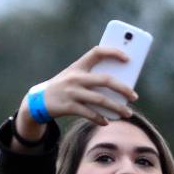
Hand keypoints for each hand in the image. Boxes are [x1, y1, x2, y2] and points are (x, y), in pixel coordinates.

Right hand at [16, 46, 139, 134]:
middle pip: (105, 80)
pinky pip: (89, 114)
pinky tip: (107, 121)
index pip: (97, 52)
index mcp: (78, 66)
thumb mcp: (74, 76)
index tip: (128, 58)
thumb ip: (93, 77)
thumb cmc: (64, 87)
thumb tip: (120, 86)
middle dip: (123, 88)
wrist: (39, 100)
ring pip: (100, 100)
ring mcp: (72, 92)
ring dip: (116, 108)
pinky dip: (100, 119)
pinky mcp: (68, 106)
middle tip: (134, 96)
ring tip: (127, 114)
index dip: (113, 52)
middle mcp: (75, 77)